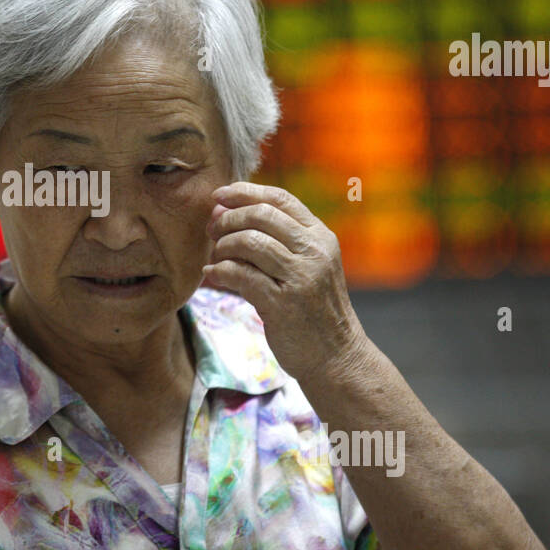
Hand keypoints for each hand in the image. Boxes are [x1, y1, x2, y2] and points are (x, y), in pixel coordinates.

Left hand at [202, 182, 369, 385]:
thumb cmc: (314, 310)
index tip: (219, 194)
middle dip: (229, 218)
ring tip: (215, 257)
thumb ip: (275, 240)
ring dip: (223, 246)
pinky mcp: (283, 303)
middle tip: (211, 230)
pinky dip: (220, 271)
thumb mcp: (308, 267)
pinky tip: (213, 275)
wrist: (337, 357)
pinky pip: (241, 275)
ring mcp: (301, 277)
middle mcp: (314, 252)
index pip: (280, 199)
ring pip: (250, 241)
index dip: (245, 191)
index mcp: (321, 237)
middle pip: (261, 215)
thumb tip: (222, 210)